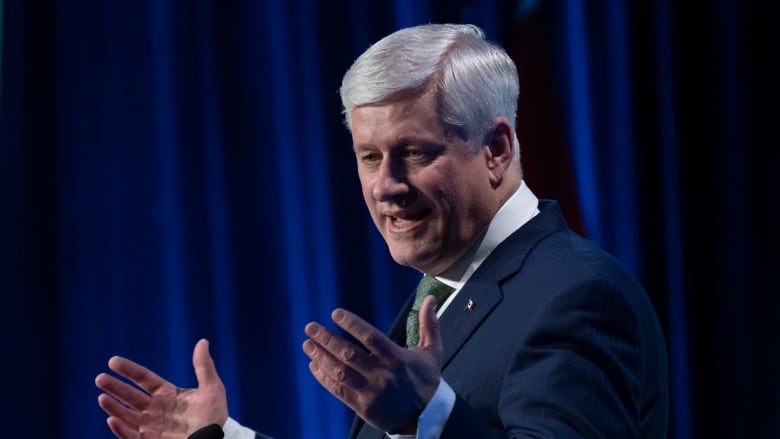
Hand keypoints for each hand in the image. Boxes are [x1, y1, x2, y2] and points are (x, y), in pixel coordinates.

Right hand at [95, 339, 227, 438]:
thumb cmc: (214, 416)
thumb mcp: (212, 389)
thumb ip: (204, 367)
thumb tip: (202, 341)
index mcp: (166, 393)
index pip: (143, 378)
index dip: (128, 370)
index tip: (112, 361)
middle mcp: (155, 409)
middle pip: (130, 395)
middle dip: (115, 387)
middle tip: (100, 378)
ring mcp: (151, 426)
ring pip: (127, 415)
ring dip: (114, 407)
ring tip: (102, 397)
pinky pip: (131, 436)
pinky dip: (121, 429)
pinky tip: (112, 420)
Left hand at [302, 295, 442, 433]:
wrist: (426, 418)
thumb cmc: (427, 380)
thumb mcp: (433, 352)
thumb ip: (429, 324)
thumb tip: (431, 298)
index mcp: (397, 359)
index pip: (370, 338)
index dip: (352, 324)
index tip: (335, 313)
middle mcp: (382, 375)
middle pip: (349, 354)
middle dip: (327, 339)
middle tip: (310, 327)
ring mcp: (371, 392)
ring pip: (340, 373)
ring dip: (321, 357)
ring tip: (307, 344)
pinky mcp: (362, 407)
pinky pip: (339, 391)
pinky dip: (324, 378)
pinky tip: (314, 365)